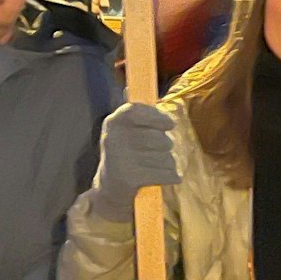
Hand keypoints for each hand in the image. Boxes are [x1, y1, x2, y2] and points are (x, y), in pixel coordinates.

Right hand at [89, 102, 180, 220]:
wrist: (110, 190)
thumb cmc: (125, 154)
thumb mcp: (124, 131)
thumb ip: (135, 113)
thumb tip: (131, 89)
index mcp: (113, 123)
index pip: (137, 110)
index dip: (157, 116)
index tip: (170, 123)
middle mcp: (114, 139)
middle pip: (159, 137)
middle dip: (165, 145)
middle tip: (159, 151)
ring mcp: (121, 159)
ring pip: (165, 156)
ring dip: (168, 162)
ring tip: (156, 166)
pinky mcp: (130, 178)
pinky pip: (166, 173)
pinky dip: (170, 176)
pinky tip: (162, 177)